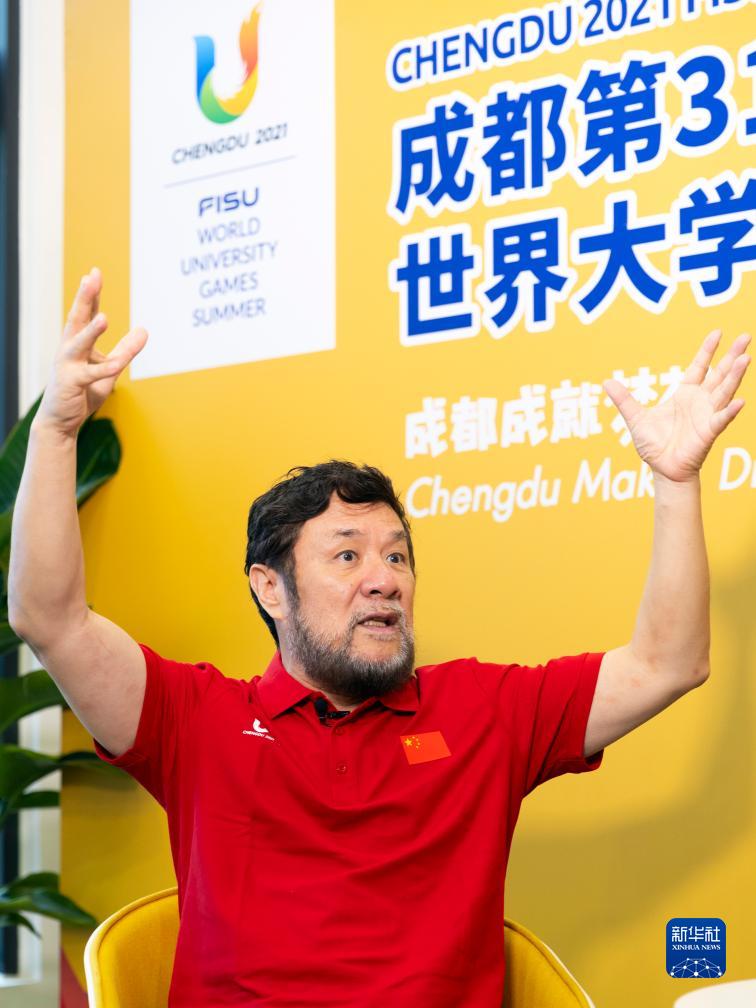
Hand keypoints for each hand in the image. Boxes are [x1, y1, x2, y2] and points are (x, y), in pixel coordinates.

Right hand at [35, 267, 147, 437]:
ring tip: (103, 318)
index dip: (91, 294)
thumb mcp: (109, 369)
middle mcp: (68, 349)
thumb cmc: (82, 392)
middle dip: (84, 298)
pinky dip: (104, 369)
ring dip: (91, 331)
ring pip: (79, 344)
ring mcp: (68, 366)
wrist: (59, 422)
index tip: (95, 272)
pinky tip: (118, 364)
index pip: (85, 314)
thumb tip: (144, 329)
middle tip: (91, 278)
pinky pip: (91, 376)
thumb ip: (125, 350)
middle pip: (77, 319)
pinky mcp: (71, 384)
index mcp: (77, 343)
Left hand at [603, 330, 750, 482]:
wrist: (662, 470)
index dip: (708, 350)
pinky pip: (721, 420)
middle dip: (732, 356)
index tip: (718, 332)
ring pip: (724, 391)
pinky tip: (740, 402)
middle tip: (745, 337)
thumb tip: (606, 382)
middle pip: (719, 374)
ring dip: (735, 376)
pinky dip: (730, 412)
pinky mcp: (708, 432)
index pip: (699, 367)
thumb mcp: (636, 419)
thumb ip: (624, 400)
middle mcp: (700, 401)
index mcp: (685, 394)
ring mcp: (707, 415)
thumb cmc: (654, 445)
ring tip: (746, 358)